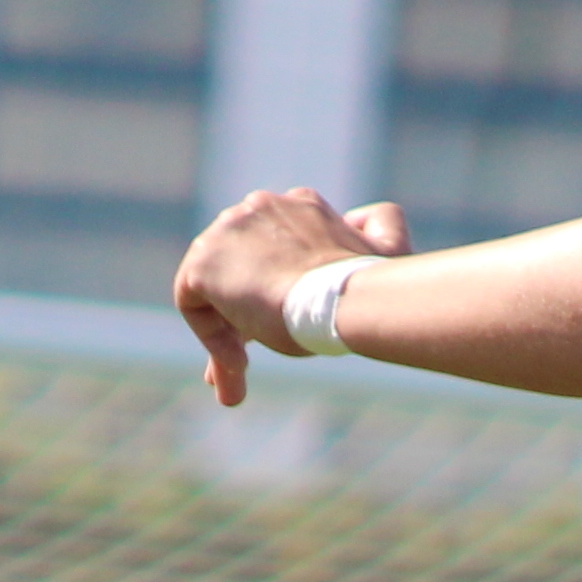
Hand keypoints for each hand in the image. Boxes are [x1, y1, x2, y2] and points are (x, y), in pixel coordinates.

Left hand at [169, 189, 407, 408]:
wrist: (341, 297)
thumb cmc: (366, 287)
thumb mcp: (386, 250)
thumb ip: (380, 228)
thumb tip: (362, 225)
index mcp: (298, 204)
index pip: (273, 249)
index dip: (272, 289)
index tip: (281, 326)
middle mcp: (258, 208)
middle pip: (241, 269)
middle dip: (242, 316)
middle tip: (245, 364)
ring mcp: (226, 233)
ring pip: (217, 289)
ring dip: (226, 335)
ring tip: (238, 376)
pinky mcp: (203, 263)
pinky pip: (195, 306)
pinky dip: (212, 338)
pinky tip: (238, 365)